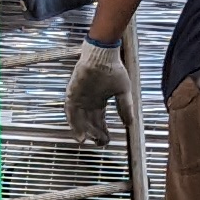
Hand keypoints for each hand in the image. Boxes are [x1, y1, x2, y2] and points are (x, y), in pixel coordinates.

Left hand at [66, 35, 138, 151]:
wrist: (103, 56)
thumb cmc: (114, 69)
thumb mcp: (123, 92)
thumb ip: (125, 108)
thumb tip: (129, 124)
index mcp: (99, 101)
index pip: (99, 120)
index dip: (102, 131)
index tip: (107, 140)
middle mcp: (88, 101)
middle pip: (88, 122)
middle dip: (93, 133)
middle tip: (98, 143)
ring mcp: (79, 97)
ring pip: (78, 118)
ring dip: (81, 130)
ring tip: (85, 141)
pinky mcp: (72, 93)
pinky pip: (69, 109)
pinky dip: (72, 120)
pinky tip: (77, 130)